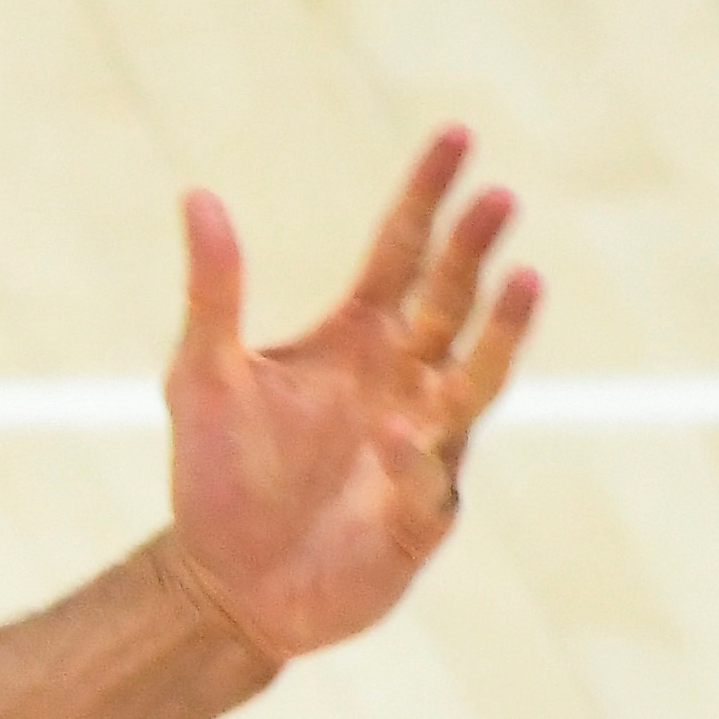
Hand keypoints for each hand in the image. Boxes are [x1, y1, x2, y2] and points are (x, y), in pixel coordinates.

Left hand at [161, 124, 542, 664]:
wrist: (222, 584)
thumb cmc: (218, 475)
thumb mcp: (201, 375)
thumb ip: (212, 292)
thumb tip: (196, 194)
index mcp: (360, 338)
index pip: (403, 250)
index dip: (428, 195)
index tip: (456, 134)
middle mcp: (405, 381)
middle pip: (451, 303)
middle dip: (475, 253)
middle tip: (497, 197)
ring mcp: (424, 446)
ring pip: (475, 381)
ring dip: (502, 334)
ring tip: (522, 279)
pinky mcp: (418, 516)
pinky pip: (428, 478)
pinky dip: (414, 455)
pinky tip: (395, 432)